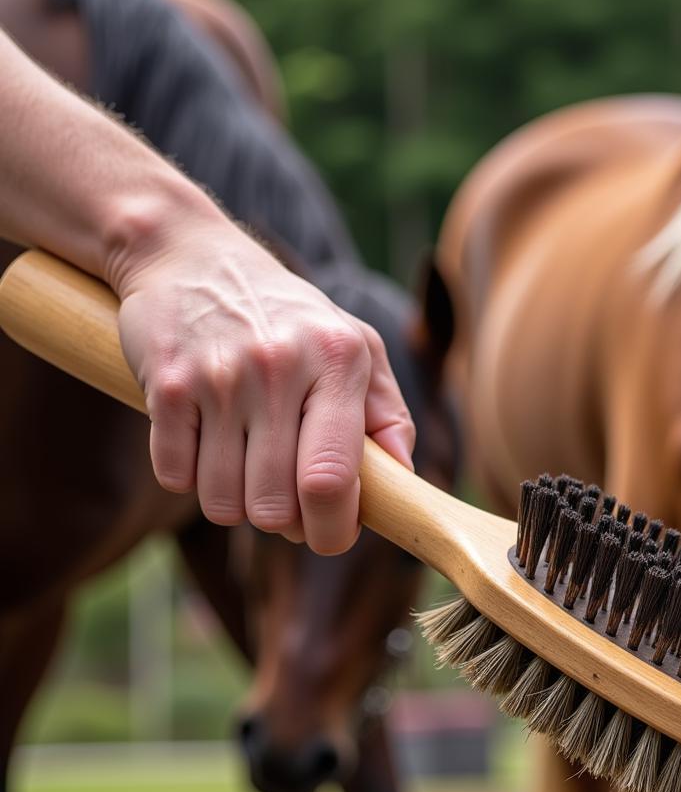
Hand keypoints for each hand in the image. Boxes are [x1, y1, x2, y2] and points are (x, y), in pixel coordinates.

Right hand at [111, 214, 414, 554]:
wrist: (191, 256)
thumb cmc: (289, 317)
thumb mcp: (356, 347)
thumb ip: (388, 416)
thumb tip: (403, 480)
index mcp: (339, 362)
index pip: (332, 481)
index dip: (333, 530)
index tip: (332, 535)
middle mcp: (279, 367)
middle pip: (275, 508)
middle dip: (284, 521)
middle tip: (285, 495)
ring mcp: (218, 376)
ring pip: (222, 503)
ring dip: (234, 500)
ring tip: (245, 461)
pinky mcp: (165, 385)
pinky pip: (175, 478)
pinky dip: (188, 475)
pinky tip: (204, 439)